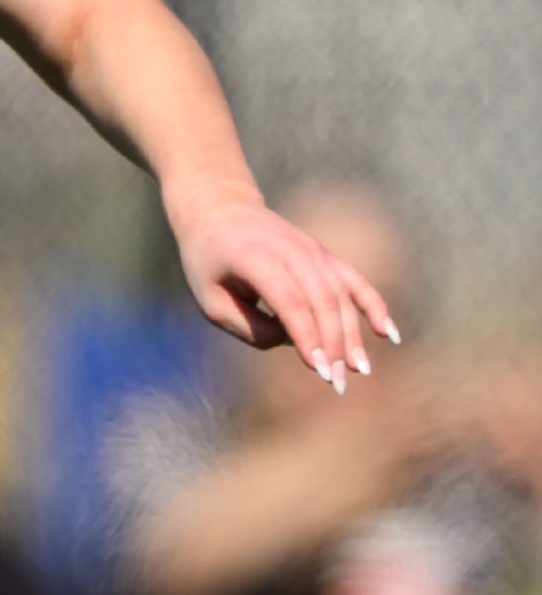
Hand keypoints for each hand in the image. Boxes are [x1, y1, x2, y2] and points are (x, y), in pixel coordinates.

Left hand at [169, 194, 399, 390]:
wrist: (220, 211)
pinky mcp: (324, 255)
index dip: (307, 336)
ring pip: (341, 294)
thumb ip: (249, 326)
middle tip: (337, 383)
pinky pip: (354, 280)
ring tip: (360, 370)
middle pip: (322, 300)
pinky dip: (373, 305)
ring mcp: (312, 250)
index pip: (290, 300)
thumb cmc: (209, 264)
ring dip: (353, 333)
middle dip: (334, 344)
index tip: (319, 370)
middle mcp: (291, 249)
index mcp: (255, 257)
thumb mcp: (210, 300)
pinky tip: (387, 333)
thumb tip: (293, 342)